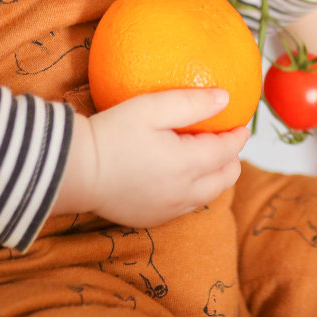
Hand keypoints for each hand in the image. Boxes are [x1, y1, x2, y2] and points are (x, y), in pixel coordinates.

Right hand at [58, 89, 248, 226]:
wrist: (74, 170)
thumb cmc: (110, 134)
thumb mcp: (151, 108)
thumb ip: (191, 102)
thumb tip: (224, 98)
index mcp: (187, 165)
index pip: (226, 151)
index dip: (237, 137)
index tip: (241, 124)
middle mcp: (183, 193)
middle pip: (224, 179)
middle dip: (232, 160)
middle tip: (228, 142)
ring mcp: (167, 210)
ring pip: (207, 196)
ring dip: (214, 178)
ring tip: (209, 159)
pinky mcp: (150, 219)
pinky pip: (185, 207)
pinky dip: (194, 192)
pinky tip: (182, 177)